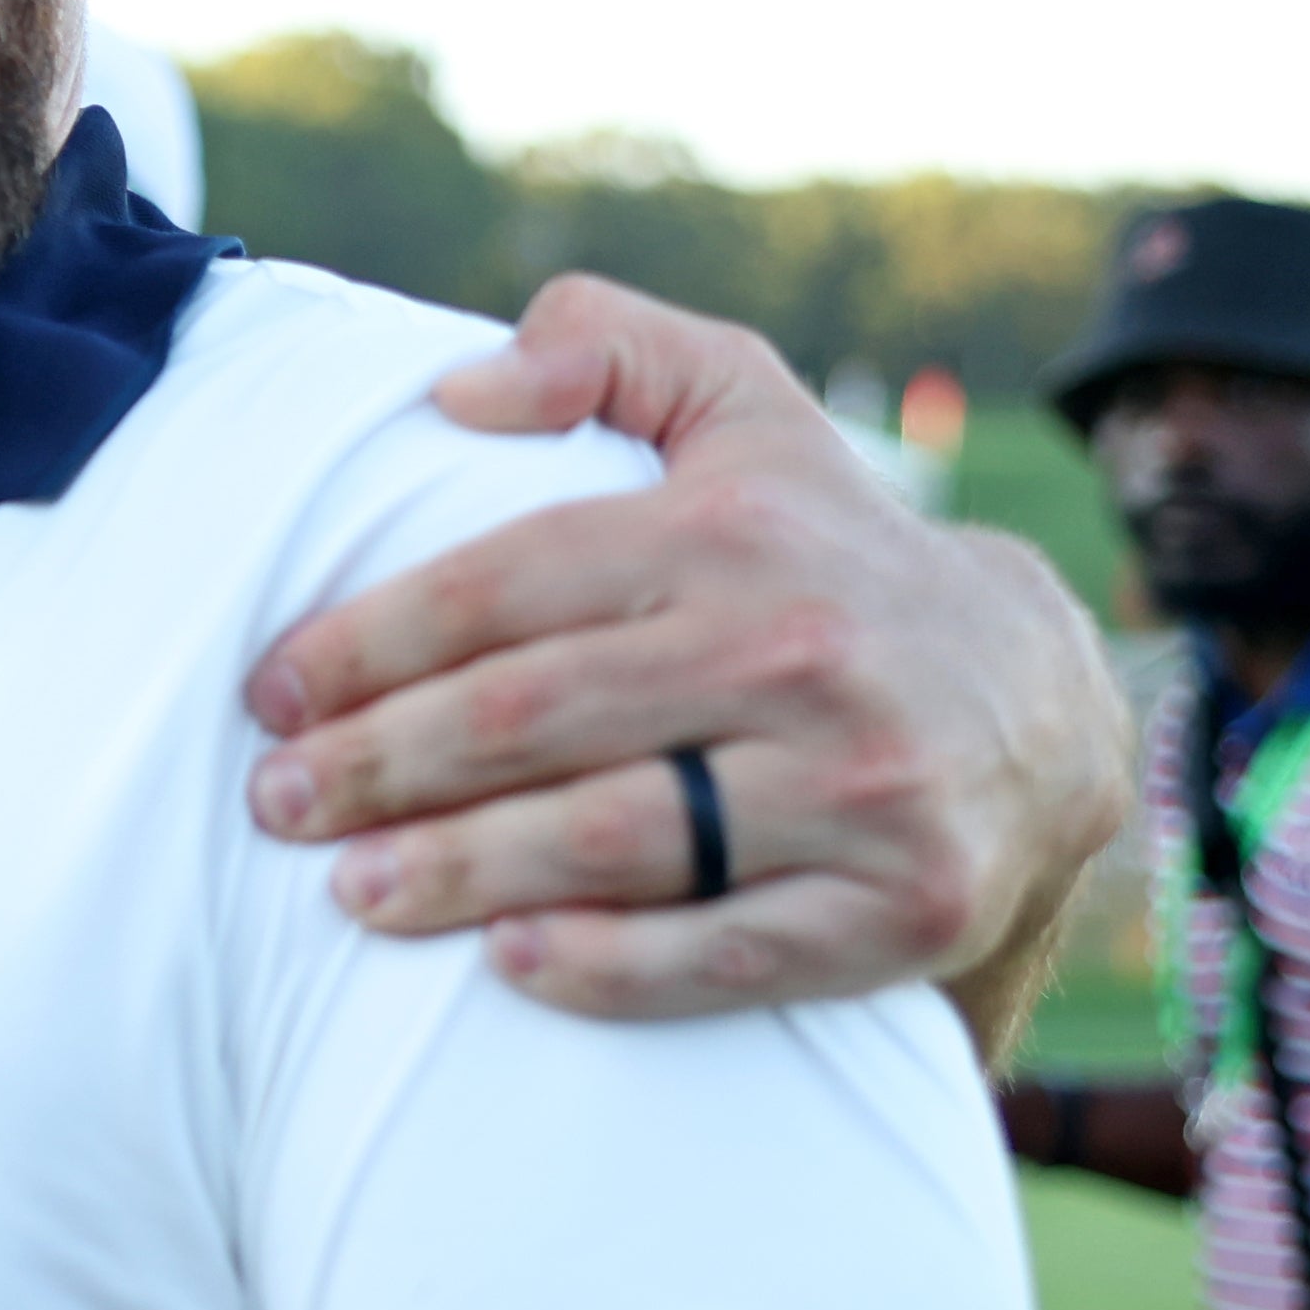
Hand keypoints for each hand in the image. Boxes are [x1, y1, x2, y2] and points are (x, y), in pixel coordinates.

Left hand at [243, 275, 1131, 1023]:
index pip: (508, 583)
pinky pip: (728, 951)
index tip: (269, 691)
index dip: (369, 641)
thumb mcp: (740, 404)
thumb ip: (604, 343)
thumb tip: (455, 387)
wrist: (1041, 700)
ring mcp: (858, 787)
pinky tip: (502, 966)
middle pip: (538, 716)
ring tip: (347, 891)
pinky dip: (609, 965)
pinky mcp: (901, 906)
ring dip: (461, 872)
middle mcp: (798, 650)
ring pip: (617, 838)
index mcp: (732, 530)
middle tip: (276, 804)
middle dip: (382, 764)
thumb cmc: (824, 549)